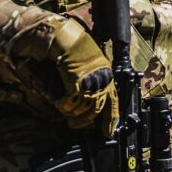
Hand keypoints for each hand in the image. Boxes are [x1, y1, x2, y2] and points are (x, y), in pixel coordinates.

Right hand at [50, 19, 117, 136]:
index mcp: (108, 77)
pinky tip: (58, 101)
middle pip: (96, 110)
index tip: (108, 132)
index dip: (111, 120)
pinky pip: (70, 103)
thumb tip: (89, 104)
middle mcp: (102, 80)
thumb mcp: (92, 68)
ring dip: (71, 113)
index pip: (113, 103)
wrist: (68, 39)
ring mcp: (91, 81)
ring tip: (64, 111)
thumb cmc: (78, 50)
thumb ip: (93, 83)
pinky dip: (63, 105)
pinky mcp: (78, 81)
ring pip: (82, 108)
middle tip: (74, 125)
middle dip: (84, 121)